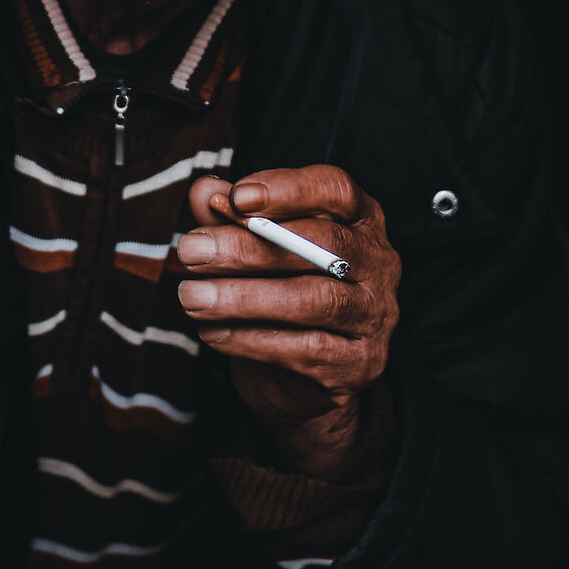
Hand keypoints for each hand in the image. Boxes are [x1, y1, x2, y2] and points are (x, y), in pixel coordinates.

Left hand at [177, 165, 400, 480]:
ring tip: (192, 296)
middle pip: (321, 244)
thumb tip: (203, 191)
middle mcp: (378, 262)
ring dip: (244, 297)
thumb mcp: (252, 251)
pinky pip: (306, 348)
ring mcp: (374, 314)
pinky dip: (251, 339)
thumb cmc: (277, 296)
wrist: (298, 380)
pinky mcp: (359, 362)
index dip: (289, 188)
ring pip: (314, 300)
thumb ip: (231, 219)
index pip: (335, 189)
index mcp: (357, 219)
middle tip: (190, 250)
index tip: (237, 196)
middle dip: (249, 247)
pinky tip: (212, 332)